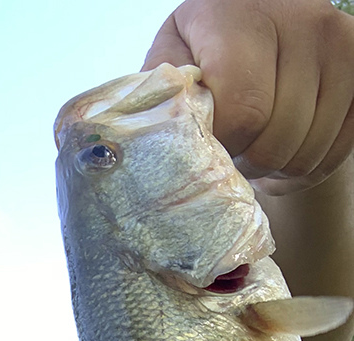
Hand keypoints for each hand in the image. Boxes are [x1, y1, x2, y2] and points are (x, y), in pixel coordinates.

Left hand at [142, 0, 353, 193]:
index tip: (210, 144)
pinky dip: (304, 171)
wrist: (260, 20)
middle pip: (276, 140)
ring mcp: (339, 45)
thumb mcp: (174, 56)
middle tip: (232, 154)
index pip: (244, 112)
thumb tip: (156, 138)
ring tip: (254, 153)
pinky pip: (334, 154)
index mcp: (242, 17)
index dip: (223, 145)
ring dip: (274, 171)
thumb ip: (165, 92)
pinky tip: (282, 155)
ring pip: (306, 153)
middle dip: (246, 162)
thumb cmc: (205, 47)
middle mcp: (301, 22)